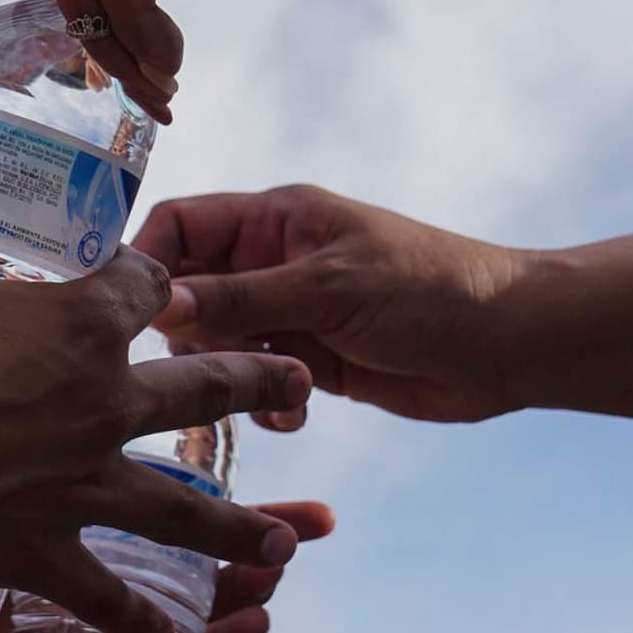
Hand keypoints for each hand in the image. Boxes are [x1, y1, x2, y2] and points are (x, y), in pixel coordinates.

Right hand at [0, 179, 312, 632]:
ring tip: (282, 541)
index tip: (158, 284)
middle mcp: (98, 404)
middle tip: (302, 386)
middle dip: (257, 382)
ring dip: (236, 526)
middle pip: (200, 388)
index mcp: (78, 323)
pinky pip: (104, 596)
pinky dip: (137, 622)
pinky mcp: (41, 554)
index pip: (145, 286)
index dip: (153, 278)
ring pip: (182, 508)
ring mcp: (78, 486)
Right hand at [140, 187, 531, 422]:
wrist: (508, 344)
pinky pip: (260, 384)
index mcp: (274, 219)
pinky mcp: (314, 364)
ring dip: (232, 376)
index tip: (123, 312)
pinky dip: (268, 404)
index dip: (145, 261)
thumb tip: (157, 305)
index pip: (180, 226)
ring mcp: (293, 315)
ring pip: (221, 348)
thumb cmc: (428, 290)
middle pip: (192, 295)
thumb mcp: (328, 288)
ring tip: (265, 392)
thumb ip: (241, 298)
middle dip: (189, 336)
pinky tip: (298, 412)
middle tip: (195, 369)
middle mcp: (274, 263)